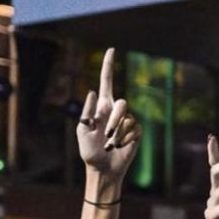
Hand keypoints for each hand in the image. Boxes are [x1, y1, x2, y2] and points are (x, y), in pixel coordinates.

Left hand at [77, 49, 141, 178]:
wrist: (103, 168)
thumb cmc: (89, 151)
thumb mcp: (83, 130)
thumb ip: (87, 111)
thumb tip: (92, 91)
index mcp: (102, 108)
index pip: (107, 82)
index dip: (109, 66)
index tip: (111, 50)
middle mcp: (116, 112)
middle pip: (122, 103)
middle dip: (114, 120)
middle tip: (106, 137)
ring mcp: (127, 122)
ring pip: (128, 118)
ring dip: (117, 134)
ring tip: (110, 146)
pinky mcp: (136, 132)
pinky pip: (134, 129)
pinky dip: (125, 140)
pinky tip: (120, 148)